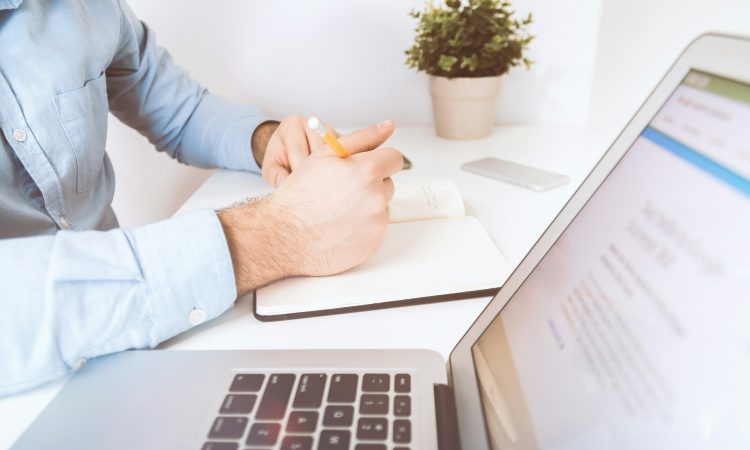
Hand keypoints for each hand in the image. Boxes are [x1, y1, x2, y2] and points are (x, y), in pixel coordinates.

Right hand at [219, 120, 400, 293]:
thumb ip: (362, 138)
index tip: (366, 166)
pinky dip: (361, 227)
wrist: (285, 236)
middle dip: (370, 183)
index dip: (378, 160)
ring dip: (366, 205)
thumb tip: (388, 125)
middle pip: (387, 183)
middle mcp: (377, 197)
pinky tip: (339, 226)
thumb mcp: (325, 155)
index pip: (394, 158)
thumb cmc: (300, 194)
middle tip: (341, 189)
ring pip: (381, 207)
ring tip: (337, 209)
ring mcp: (376, 223)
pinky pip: (374, 229)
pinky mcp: (373, 244)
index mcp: (368, 171)